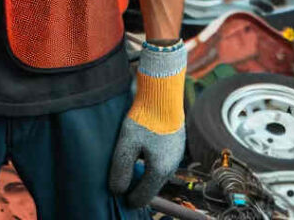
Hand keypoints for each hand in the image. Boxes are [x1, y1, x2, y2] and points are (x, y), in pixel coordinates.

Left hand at [108, 41, 185, 206]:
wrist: (162, 92)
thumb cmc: (144, 118)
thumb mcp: (127, 144)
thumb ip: (121, 169)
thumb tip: (117, 190)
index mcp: (160, 170)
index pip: (144, 195)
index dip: (131, 199)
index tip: (120, 198)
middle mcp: (171, 165)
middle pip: (152, 184)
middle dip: (138, 187)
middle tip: (123, 185)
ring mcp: (176, 153)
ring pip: (158, 171)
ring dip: (144, 173)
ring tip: (130, 169)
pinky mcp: (176, 141)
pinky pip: (163, 159)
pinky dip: (151, 161)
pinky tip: (141, 152)